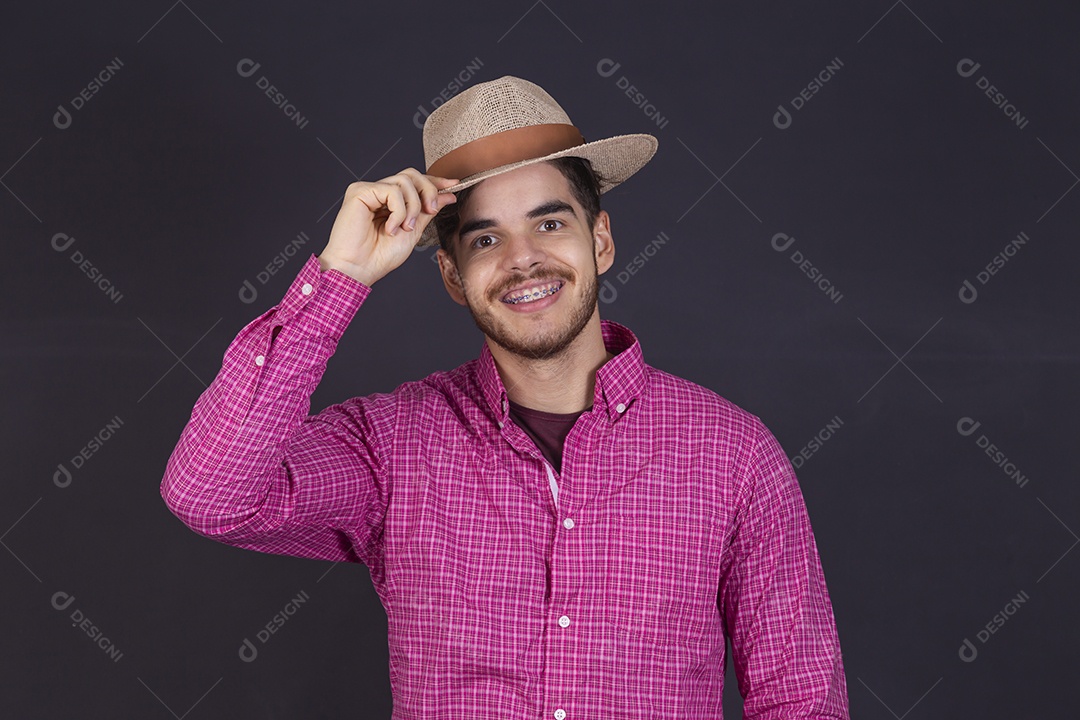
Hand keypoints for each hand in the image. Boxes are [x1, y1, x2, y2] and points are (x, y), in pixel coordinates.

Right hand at [318, 168, 458, 285]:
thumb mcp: (413, 231)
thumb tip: (447, 194)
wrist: (358, 270)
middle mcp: (378, 192)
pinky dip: (398, 211)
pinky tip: (390, 228)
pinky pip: (391, 191)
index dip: (435, 181)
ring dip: (412, 207)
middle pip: (411, 175)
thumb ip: (427, 211)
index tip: (453, 185)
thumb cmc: (379, 257)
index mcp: (389, 201)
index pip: (414, 182)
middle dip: (428, 191)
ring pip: (404, 181)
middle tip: (431, 211)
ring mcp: (368, 190)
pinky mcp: (359, 192)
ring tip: (405, 228)